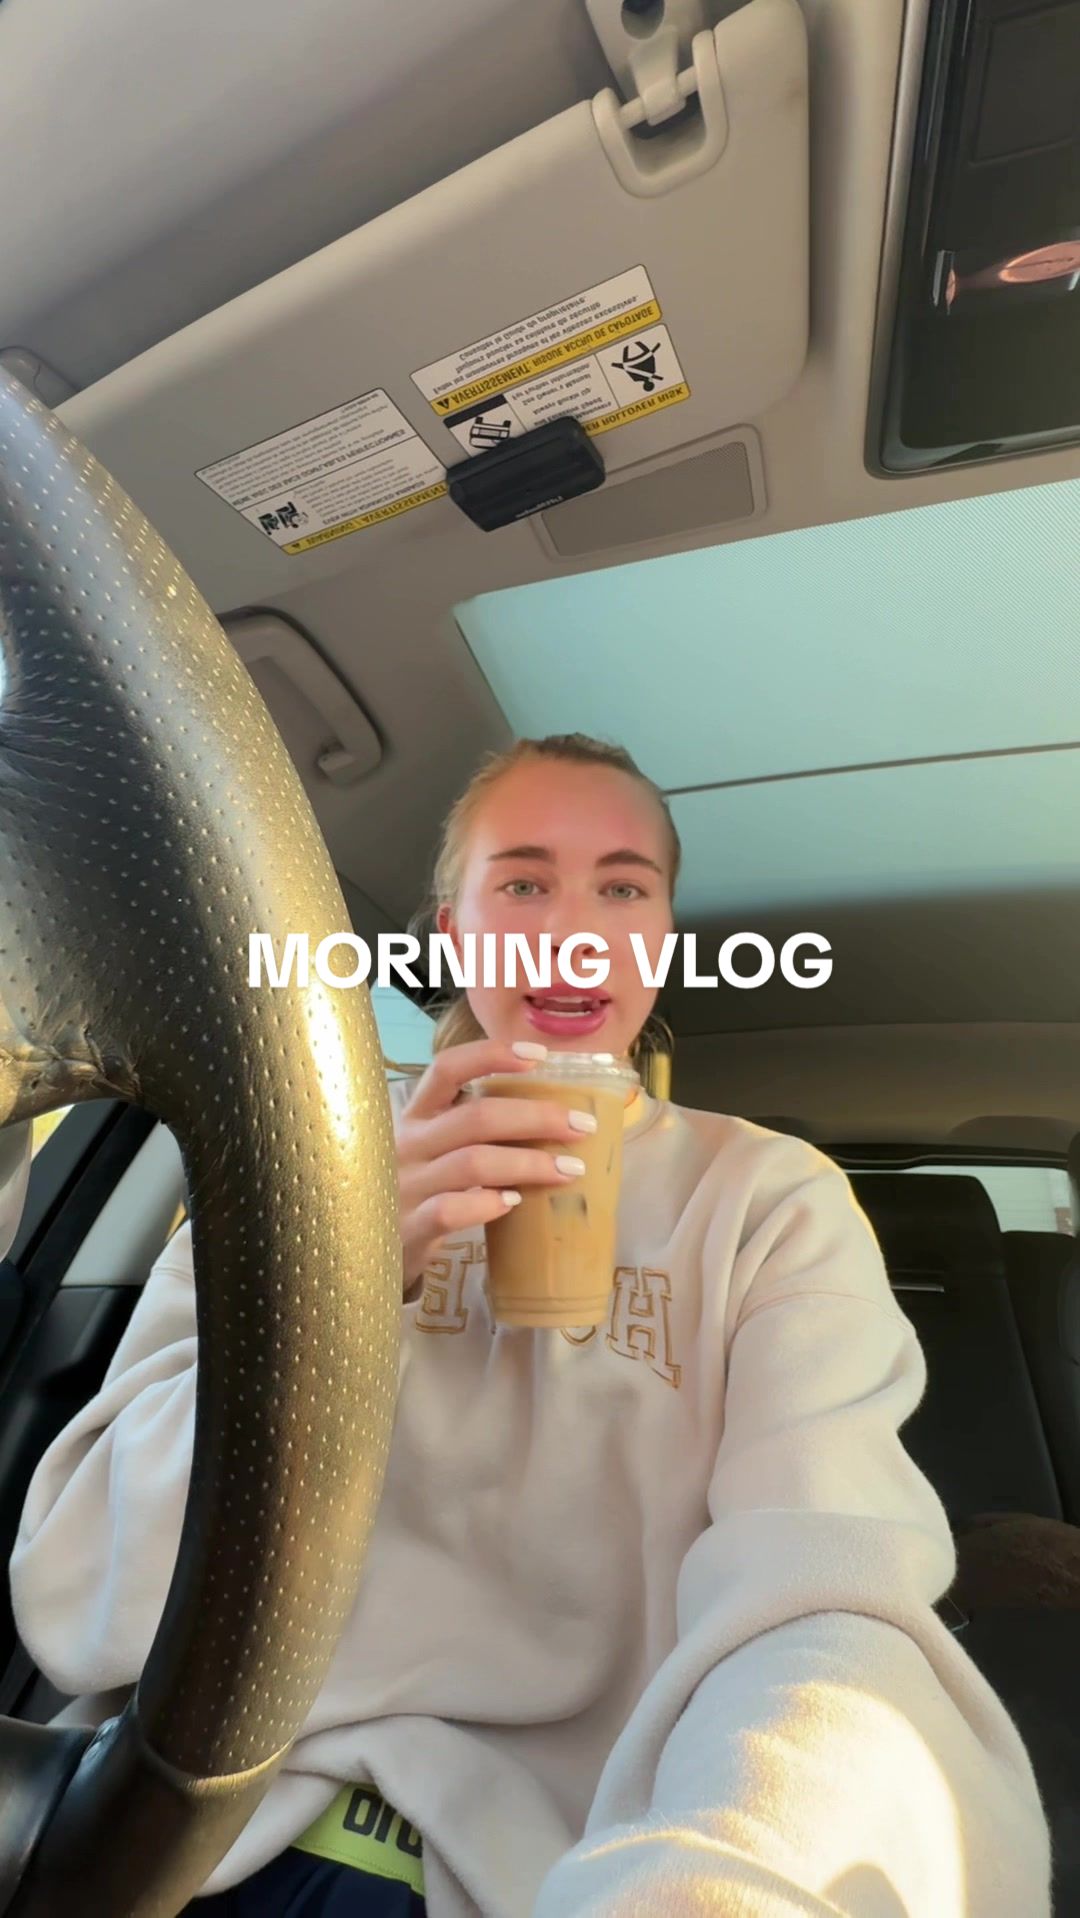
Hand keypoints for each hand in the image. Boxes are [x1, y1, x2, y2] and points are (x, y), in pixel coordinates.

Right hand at [396, 1039, 596, 1294]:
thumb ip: (478, 1129)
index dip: (492, 1055)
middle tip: (583, 1126)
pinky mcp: (410, 1227)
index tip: (540, 1055)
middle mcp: (408, 1143)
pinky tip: (515, 1203)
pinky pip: (450, 1210)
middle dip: (537, 1117)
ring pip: (472, 1163)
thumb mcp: (438, 1147)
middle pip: (476, 1117)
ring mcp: (407, 1185)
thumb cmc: (424, 1186)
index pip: (447, 1068)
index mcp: (418, 1114)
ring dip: (529, 1163)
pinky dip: (487, 1204)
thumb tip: (557, 1114)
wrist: (371, 1243)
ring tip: (570, 1170)